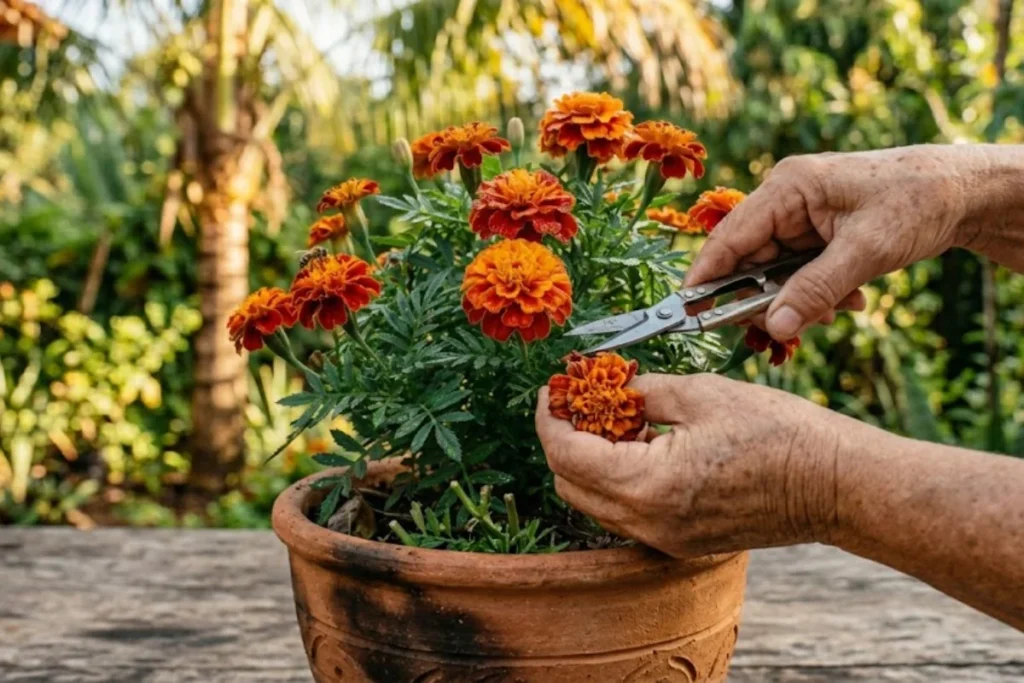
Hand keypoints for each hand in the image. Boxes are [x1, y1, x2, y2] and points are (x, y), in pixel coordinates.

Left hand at [536, 373, 850, 556]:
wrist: (835, 485)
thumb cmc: (779, 434)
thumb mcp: (703, 394)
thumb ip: (644, 391)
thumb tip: (609, 385)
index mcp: (647, 485)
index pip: (566, 455)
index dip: (550, 418)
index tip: (551, 389)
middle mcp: (648, 522)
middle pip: (571, 485)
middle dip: (563, 440)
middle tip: (576, 400)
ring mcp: (665, 539)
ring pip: (597, 504)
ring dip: (590, 461)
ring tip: (610, 417)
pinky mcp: (682, 542)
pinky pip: (628, 513)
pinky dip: (619, 479)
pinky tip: (640, 443)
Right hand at [686, 145, 996, 339]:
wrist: (963, 190)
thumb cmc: (917, 203)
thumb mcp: (866, 252)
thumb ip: (814, 291)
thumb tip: (772, 327)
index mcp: (788, 188)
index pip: (729, 238)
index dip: (705, 277)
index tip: (686, 313)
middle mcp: (787, 200)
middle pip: (750, 261)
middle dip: (769, 298)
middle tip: (793, 326)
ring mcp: (801, 216)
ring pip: (776, 272)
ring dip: (801, 298)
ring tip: (840, 308)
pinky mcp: (817, 232)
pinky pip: (799, 272)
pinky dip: (818, 292)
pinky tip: (850, 298)